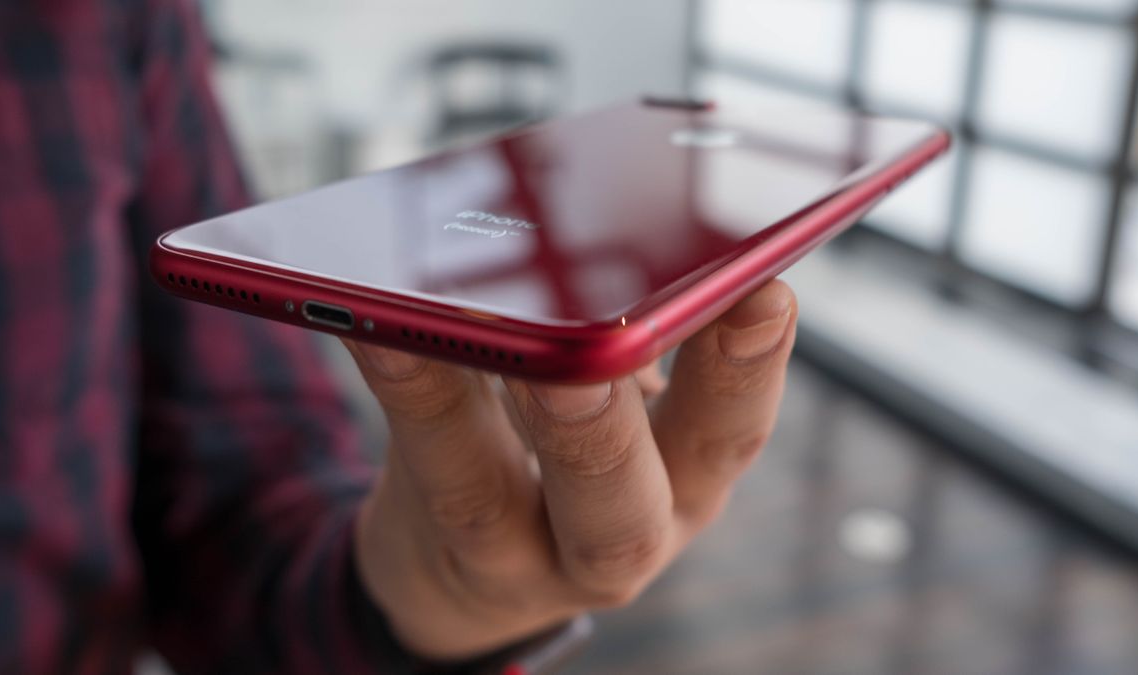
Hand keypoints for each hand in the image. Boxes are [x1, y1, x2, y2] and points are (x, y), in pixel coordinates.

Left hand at [344, 281, 796, 659]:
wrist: (462, 572)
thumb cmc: (562, 463)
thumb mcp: (632, 416)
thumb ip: (635, 348)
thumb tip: (618, 240)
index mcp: (681, 485)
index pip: (728, 437)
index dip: (748, 373)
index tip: (764, 290)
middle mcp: (609, 535)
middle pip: (618, 506)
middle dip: (609, 426)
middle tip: (601, 352)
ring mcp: (512, 551)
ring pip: (489, 497)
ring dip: (467, 402)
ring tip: (464, 322)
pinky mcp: (431, 535)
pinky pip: (410, 452)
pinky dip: (398, 376)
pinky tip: (373, 316)